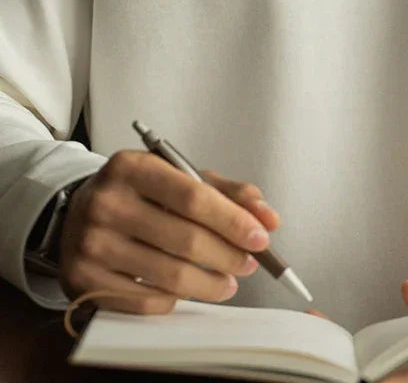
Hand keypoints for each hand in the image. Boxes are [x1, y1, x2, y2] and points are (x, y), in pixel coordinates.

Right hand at [58, 150, 280, 313]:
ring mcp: (91, 244)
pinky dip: (175, 299)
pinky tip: (186, 289)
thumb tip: (269, 218)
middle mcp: (107, 203)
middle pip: (185, 240)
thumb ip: (228, 193)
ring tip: (228, 282)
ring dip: (210, 284)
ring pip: (169, 276)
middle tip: (249, 263)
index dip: (233, 221)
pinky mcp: (83, 281)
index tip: (260, 237)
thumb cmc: (140, 192)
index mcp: (133, 168)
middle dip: (228, 256)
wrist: (78, 211)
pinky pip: (145, 301)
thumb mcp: (180, 176)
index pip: (193, 197)